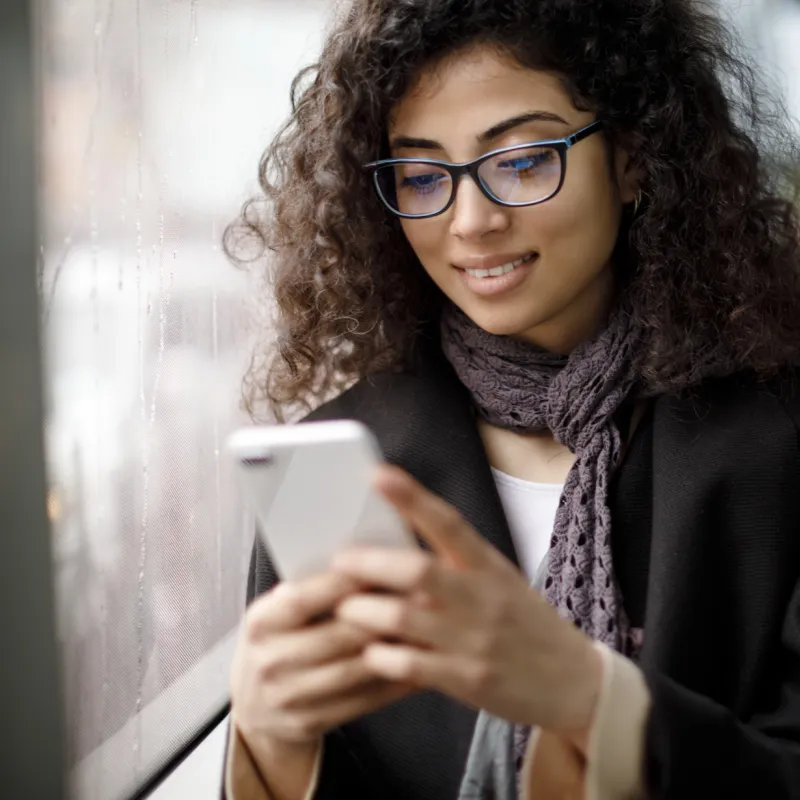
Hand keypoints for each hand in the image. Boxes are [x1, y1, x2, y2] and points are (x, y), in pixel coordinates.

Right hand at [230, 570, 414, 752]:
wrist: (254, 704)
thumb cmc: (274, 642)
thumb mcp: (275, 611)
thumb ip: (308, 591)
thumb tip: (361, 562)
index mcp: (260, 623)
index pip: (304, 599)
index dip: (344, 583)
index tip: (381, 567)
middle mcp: (270, 661)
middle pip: (337, 635)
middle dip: (383, 614)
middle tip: (420, 596)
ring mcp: (289, 696)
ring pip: (355, 669)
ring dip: (396, 648)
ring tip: (427, 627)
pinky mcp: (310, 721)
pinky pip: (363, 700)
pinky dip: (395, 682)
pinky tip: (418, 664)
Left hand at [332, 465, 602, 743]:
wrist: (574, 682)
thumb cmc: (525, 624)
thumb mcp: (501, 582)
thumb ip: (457, 564)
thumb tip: (397, 544)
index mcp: (489, 566)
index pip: (448, 522)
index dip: (411, 497)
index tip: (378, 475)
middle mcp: (482, 598)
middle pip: (416, 570)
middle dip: (369, 562)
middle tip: (339, 560)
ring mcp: (474, 640)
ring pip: (402, 617)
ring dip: (363, 611)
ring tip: (344, 608)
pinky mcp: (468, 680)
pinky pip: (410, 666)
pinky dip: (381, 656)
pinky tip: (370, 652)